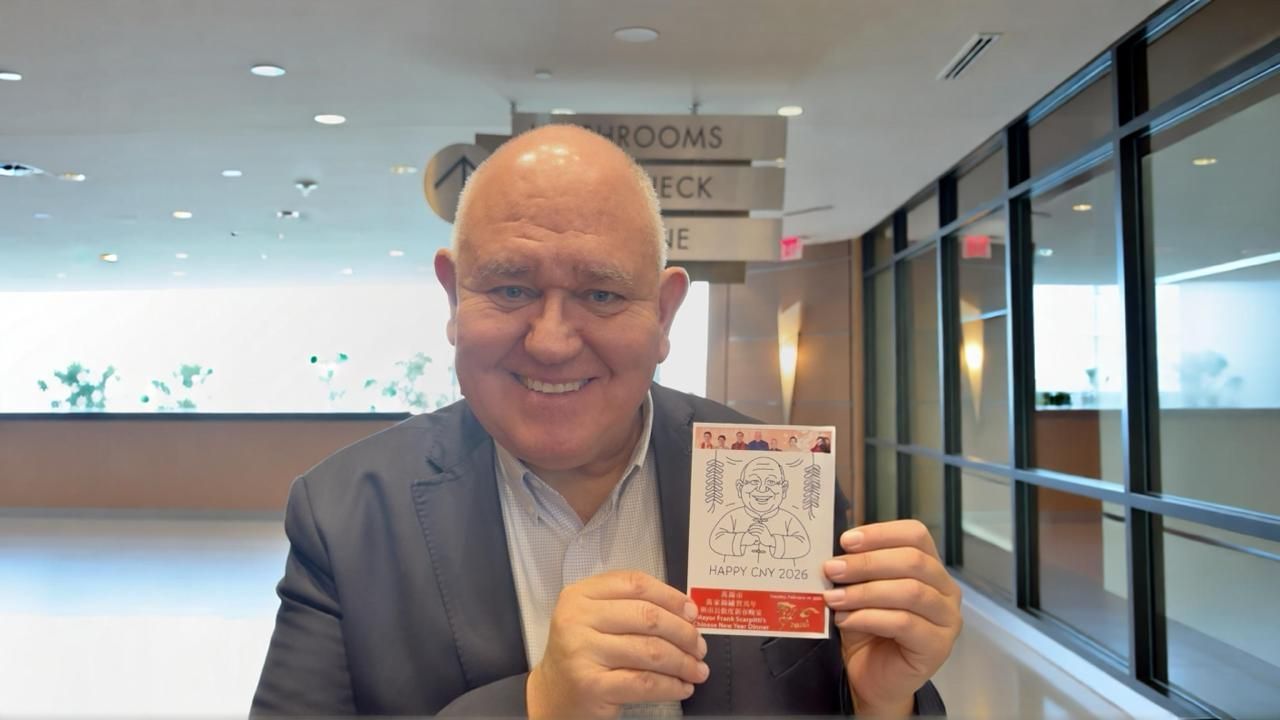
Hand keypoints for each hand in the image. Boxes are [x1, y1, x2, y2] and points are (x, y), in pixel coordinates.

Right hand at [527, 570, 709, 719]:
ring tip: (696, 669)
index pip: (635, 584)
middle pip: (647, 617)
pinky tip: (682, 687)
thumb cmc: (582, 654)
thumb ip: (630, 607)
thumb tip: (686, 612)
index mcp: (580, 594)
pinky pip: (645, 682)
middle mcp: (577, 618)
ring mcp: (582, 652)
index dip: (671, 596)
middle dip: (683, 633)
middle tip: (699, 647)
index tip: (693, 612)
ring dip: (683, 662)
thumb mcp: (594, 619)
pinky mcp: (592, 685)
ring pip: (651, 651)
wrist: (552, 695)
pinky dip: (671, 686)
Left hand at [748, 523, 774, 548]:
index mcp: (764, 526)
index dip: (752, 524)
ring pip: (755, 530)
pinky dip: (753, 533)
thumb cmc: (765, 534)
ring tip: (749, 531)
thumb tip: (752, 524)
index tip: (749, 526)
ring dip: (751, 530)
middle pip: (756, 526)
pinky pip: (756, 534)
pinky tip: (751, 534)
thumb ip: (759, 526)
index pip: (757, 523)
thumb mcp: (763, 529)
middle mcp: (763, 528)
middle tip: (748, 529)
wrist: (769, 540)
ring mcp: (763, 532)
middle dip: (751, 527)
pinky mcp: (761, 536)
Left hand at [822, 520, 961, 716]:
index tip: (846, 540)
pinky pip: (904, 623)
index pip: (915, 535)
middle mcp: (946, 589)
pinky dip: (869, 617)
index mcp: (930, 567)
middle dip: (866, 563)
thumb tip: (834, 551)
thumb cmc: (867, 630)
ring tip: (833, 597)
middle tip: (832, 569)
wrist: (871, 678)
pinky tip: (845, 620)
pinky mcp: (939, 646)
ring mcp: (947, 619)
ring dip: (864, 592)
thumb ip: (854, 570)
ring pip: (910, 591)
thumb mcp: (858, 591)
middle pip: (913, 561)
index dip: (880, 533)